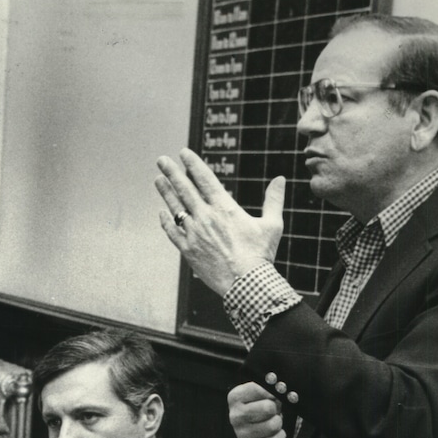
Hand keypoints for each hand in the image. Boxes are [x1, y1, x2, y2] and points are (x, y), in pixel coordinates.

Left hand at [155, 148, 285, 296]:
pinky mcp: (188, 250)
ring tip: (158, 179)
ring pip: (175, 208)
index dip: (192, 164)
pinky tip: (162, 212)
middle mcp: (206, 218)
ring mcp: (194, 234)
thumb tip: (280, 179)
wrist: (246, 284)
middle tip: (162, 159)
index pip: (204, 179)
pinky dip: (166, 221)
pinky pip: (172, 232)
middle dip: (172, 172)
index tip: (183, 152)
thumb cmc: (261, 255)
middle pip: (184, 189)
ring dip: (166, 192)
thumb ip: (273, 200)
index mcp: (225, 208)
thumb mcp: (272, 225)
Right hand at [227, 382, 286, 437]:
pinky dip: (280, 435)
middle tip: (272, 409)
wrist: (252, 427)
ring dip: (278, 422)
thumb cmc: (258, 405)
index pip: (258, 389)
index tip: (272, 395)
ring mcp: (241, 433)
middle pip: (268, 408)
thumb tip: (280, 387)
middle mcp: (235, 415)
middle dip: (275, 408)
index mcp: (235, 397)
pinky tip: (273, 433)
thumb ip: (267, 386)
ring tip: (271, 420)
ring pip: (273, 425)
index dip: (271, 391)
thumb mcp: (259, 391)